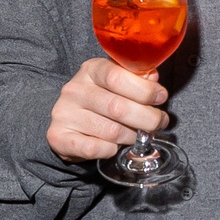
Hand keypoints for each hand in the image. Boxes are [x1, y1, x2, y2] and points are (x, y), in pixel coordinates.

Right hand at [47, 57, 168, 161]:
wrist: (70, 122)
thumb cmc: (102, 99)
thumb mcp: (118, 83)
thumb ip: (137, 79)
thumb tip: (152, 79)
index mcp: (90, 70)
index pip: (117, 76)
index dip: (144, 90)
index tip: (161, 98)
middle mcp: (74, 89)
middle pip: (118, 107)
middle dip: (147, 118)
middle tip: (158, 123)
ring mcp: (63, 113)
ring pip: (111, 131)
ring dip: (131, 136)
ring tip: (136, 135)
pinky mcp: (59, 137)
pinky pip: (96, 148)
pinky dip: (111, 150)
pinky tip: (114, 145)